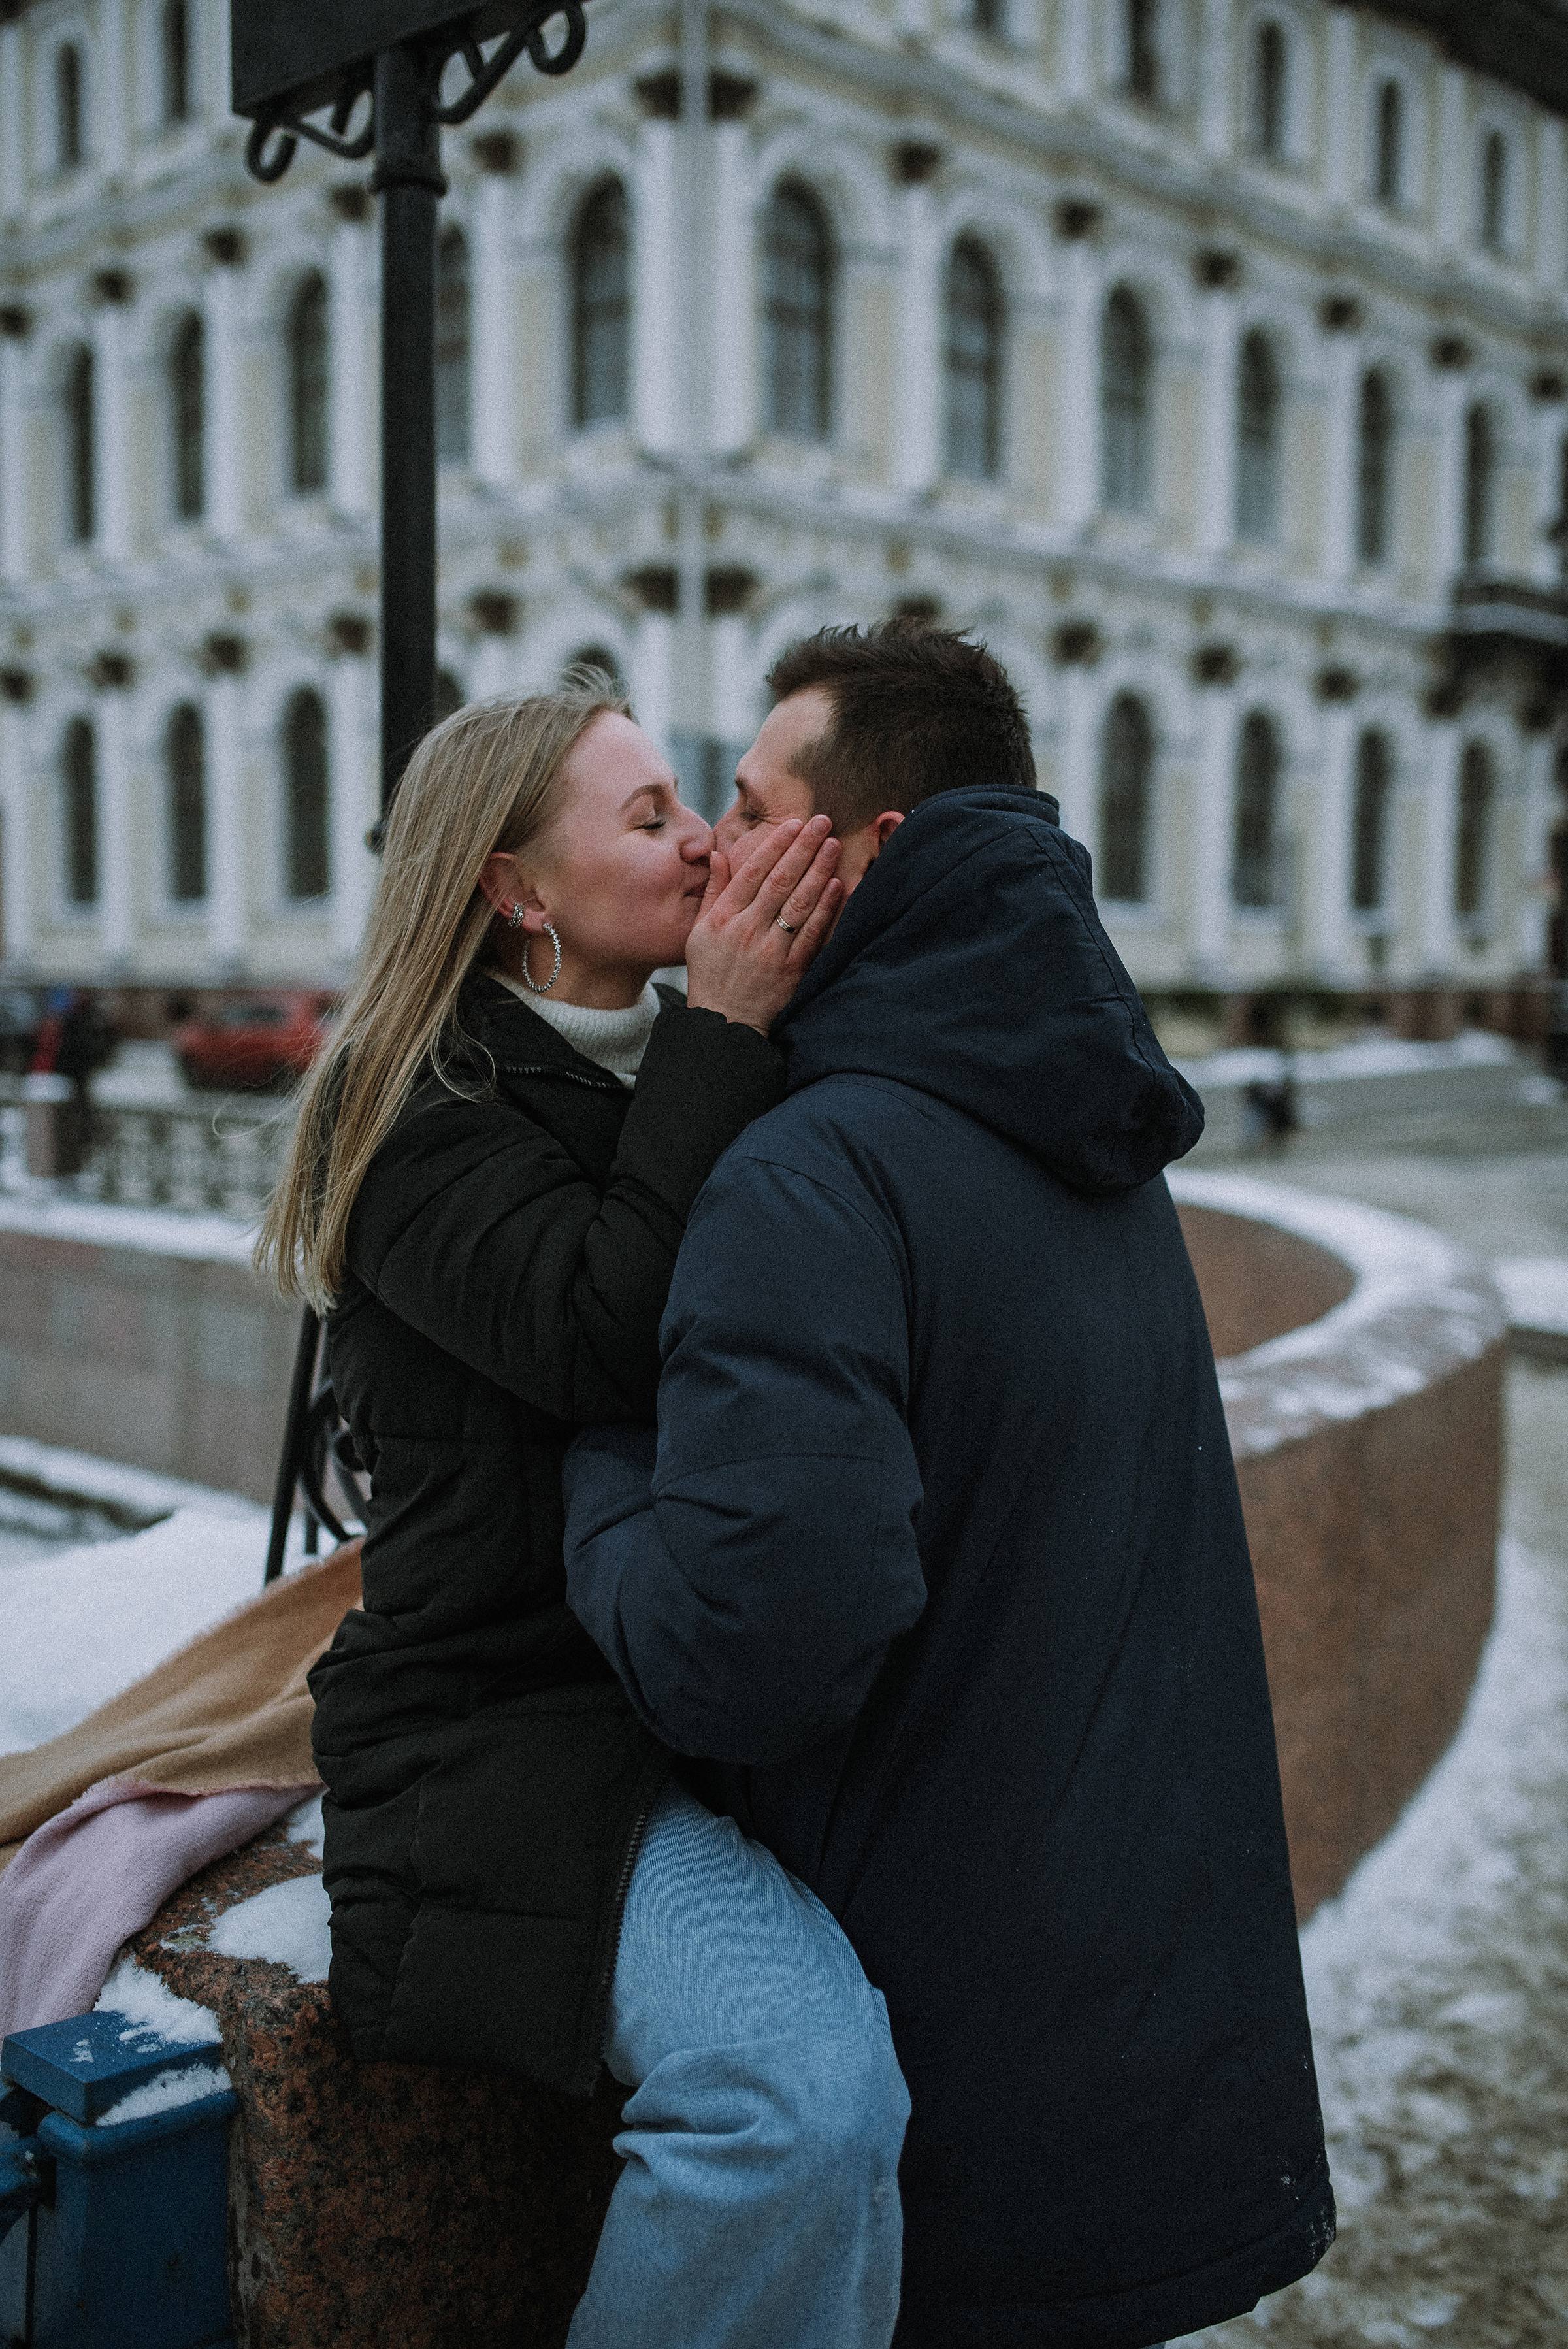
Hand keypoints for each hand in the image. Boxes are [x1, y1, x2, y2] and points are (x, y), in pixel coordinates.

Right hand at [684, 816, 842, 1032]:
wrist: (724, 1021)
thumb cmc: (710, 972)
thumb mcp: (699, 931)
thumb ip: (713, 891)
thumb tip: (719, 854)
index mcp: (724, 917)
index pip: (754, 871)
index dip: (776, 845)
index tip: (794, 823)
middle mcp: (747, 929)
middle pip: (780, 880)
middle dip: (803, 848)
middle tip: (822, 821)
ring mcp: (771, 950)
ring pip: (799, 903)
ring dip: (818, 871)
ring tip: (833, 844)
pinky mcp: (791, 969)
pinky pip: (812, 934)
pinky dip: (825, 908)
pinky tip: (837, 885)